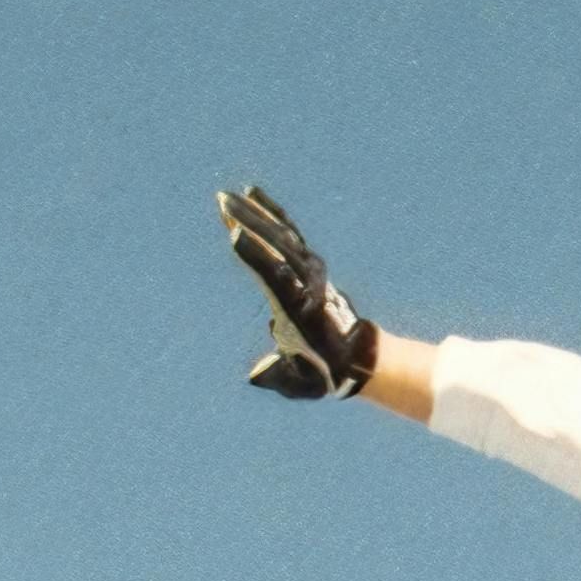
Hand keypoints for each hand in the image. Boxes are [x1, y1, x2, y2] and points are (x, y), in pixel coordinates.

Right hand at [218, 182, 377, 403]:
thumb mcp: (303, 384)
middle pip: (278, 246)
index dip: (256, 256)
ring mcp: (311, 270)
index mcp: (301, 309)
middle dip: (251, 223)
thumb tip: (256, 373)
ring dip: (256, 213)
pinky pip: (289, 232)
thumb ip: (279, 377)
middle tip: (222, 203)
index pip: (277, 277)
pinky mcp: (309, 264)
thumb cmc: (325, 373)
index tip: (234, 234)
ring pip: (284, 234)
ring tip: (228, 196)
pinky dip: (271, 212)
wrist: (357, 356)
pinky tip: (252, 195)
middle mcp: (308, 283)